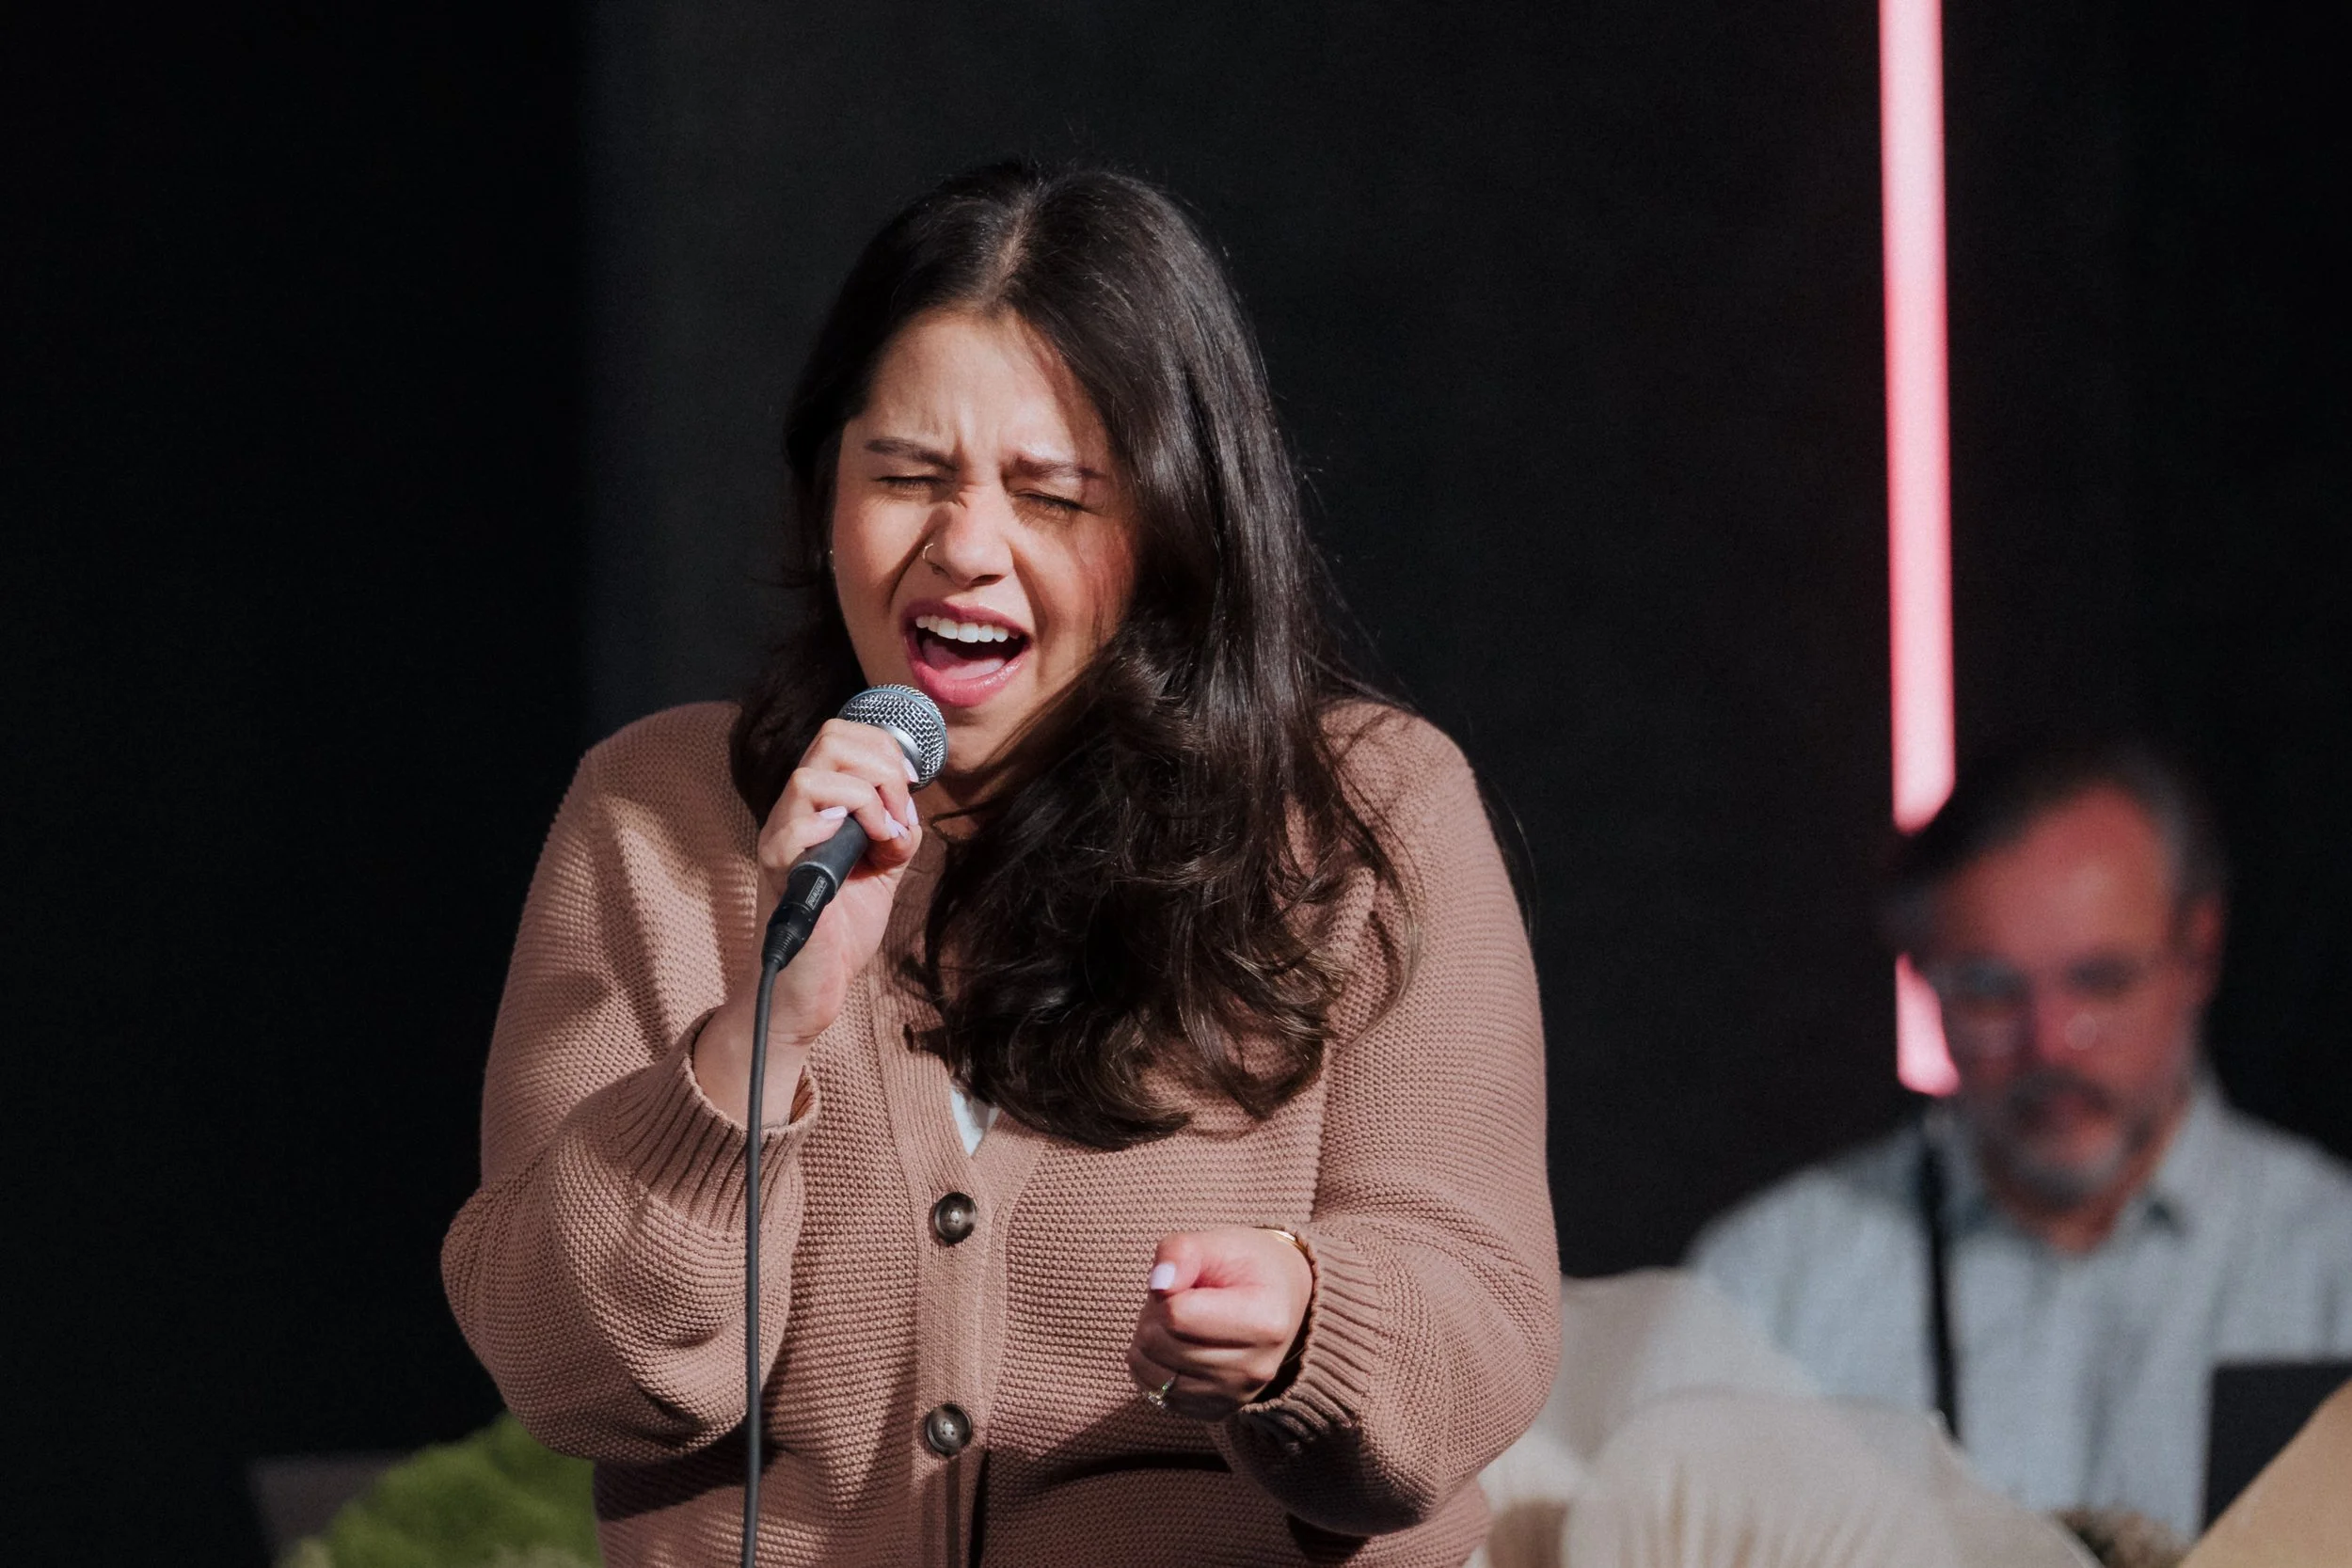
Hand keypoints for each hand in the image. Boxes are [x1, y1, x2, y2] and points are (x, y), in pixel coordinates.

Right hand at [693, 717, 923, 1124]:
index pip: (841, 736)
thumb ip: (895, 835)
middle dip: (882, 763)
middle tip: (900, 810)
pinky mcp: (779, 870)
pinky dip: (847, 825)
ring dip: (866, 795)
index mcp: (817, 807)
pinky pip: (799, 824)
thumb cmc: (838, 932)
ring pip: (811, 774)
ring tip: (884, 835)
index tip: (909, 789)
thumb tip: (910, 810)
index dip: (884, 747)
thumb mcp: (881, 871)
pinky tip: (867, 854)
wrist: (808, 990)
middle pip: (828, 737)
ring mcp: (781, 839)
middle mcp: (792, 814)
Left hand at [1126, 1228, 1313, 1419]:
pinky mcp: (1216, 1412)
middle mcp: (1255, 1369)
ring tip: (1176, 1321)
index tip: (1186, 1281)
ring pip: (1153, 1373)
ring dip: (1149, 1341)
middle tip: (1177, 1298)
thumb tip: (1158, 1285)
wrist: (1280, 1301)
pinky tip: (1175, 1346)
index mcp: (1264, 1322)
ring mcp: (1235, 1396)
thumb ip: (1183, 1251)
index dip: (1166, 1290)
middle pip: (1161, 1345)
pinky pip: (1156, 1393)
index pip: (1176, 1316)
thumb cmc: (1247, 1268)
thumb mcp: (1219, 1243)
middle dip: (1154, 1315)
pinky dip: (1152, 1367)